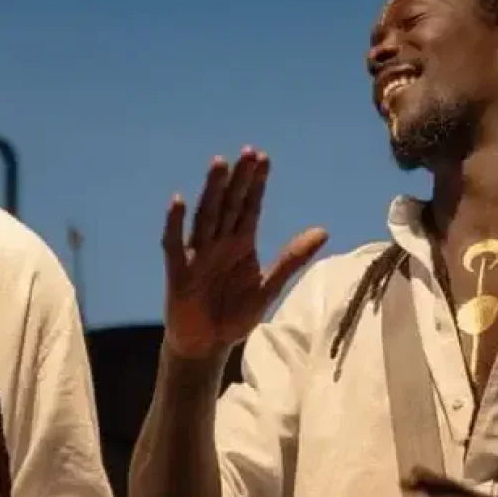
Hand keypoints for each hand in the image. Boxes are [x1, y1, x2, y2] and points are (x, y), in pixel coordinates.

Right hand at [161, 148, 327, 360]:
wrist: (207, 345)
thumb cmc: (235, 314)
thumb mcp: (268, 286)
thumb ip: (292, 259)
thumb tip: (323, 231)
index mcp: (240, 243)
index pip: (249, 206)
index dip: (256, 184)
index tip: (263, 158)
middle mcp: (218, 242)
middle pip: (229, 204)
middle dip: (238, 179)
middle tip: (247, 152)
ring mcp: (197, 254)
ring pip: (206, 216)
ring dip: (212, 190)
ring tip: (219, 164)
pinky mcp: (178, 271)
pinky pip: (174, 243)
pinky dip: (175, 223)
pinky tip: (178, 201)